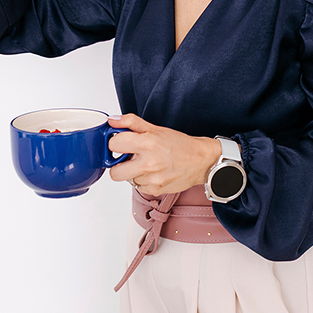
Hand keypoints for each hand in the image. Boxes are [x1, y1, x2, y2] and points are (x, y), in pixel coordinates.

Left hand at [107, 114, 221, 195]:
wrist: (200, 161)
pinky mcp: (155, 190)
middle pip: (114, 172)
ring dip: (133, 172)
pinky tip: (154, 172)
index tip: (121, 143)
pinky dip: (143, 180)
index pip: (114, 145)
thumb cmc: (179, 144)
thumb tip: (113, 121)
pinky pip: (138, 187)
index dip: (115, 143)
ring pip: (127, 179)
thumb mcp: (156, 128)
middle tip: (129, 157)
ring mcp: (151, 179)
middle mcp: (148, 163)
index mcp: (147, 143)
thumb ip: (131, 123)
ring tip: (146, 163)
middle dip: (119, 164)